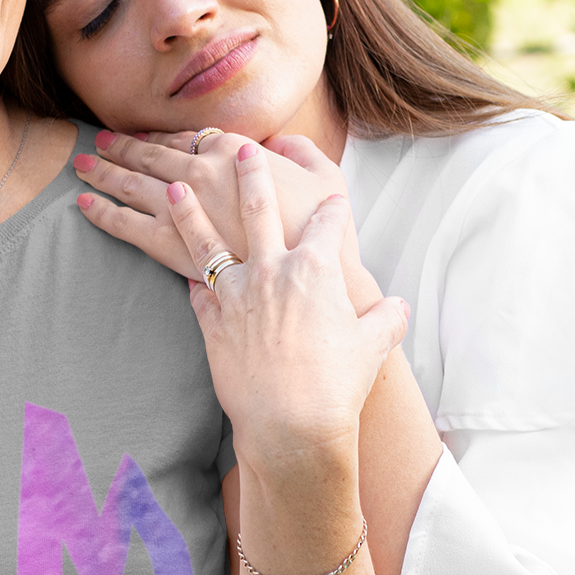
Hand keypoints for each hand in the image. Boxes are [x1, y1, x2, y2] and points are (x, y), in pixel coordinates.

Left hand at [72, 128, 378, 310]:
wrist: (308, 288)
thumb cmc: (325, 237)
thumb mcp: (329, 181)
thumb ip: (304, 153)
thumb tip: (279, 142)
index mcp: (236, 154)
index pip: (189, 137)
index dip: (163, 135)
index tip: (146, 134)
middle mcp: (203, 174)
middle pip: (152, 155)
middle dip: (124, 146)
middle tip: (102, 141)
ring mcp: (181, 210)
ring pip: (132, 183)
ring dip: (104, 169)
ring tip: (83, 163)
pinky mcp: (168, 248)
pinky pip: (125, 225)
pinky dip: (101, 211)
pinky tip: (83, 203)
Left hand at [165, 143, 408, 475]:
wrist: (290, 424)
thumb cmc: (336, 386)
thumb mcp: (373, 346)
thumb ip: (386, 319)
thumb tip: (399, 307)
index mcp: (316, 269)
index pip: (328, 223)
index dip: (333, 210)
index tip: (331, 199)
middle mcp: (272, 271)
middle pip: (259, 208)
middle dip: (252, 174)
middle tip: (242, 150)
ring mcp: (236, 294)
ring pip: (207, 241)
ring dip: (190, 211)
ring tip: (175, 187)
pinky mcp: (211, 322)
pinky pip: (197, 291)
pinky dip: (192, 281)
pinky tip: (184, 272)